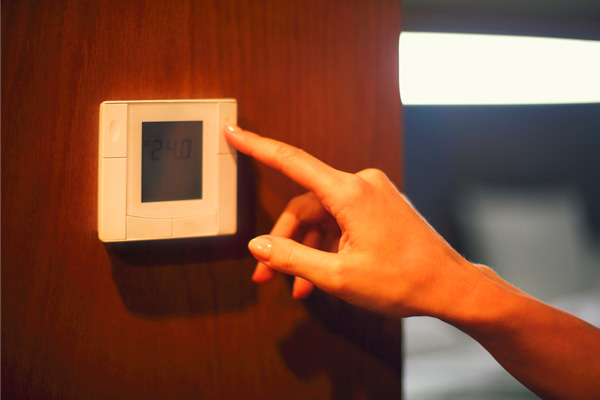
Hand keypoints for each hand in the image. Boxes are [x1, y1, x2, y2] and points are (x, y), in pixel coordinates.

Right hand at [225, 125, 479, 317]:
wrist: (450, 287)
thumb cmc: (404, 280)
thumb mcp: (337, 275)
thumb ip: (292, 258)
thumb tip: (259, 245)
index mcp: (350, 192)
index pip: (291, 162)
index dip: (257, 147)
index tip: (234, 133)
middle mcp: (361, 185)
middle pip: (305, 206)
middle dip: (284, 240)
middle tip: (266, 273)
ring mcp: (372, 196)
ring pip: (322, 218)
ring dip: (306, 250)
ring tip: (296, 285)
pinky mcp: (379, 208)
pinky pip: (341, 222)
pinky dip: (327, 246)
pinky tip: (318, 277)